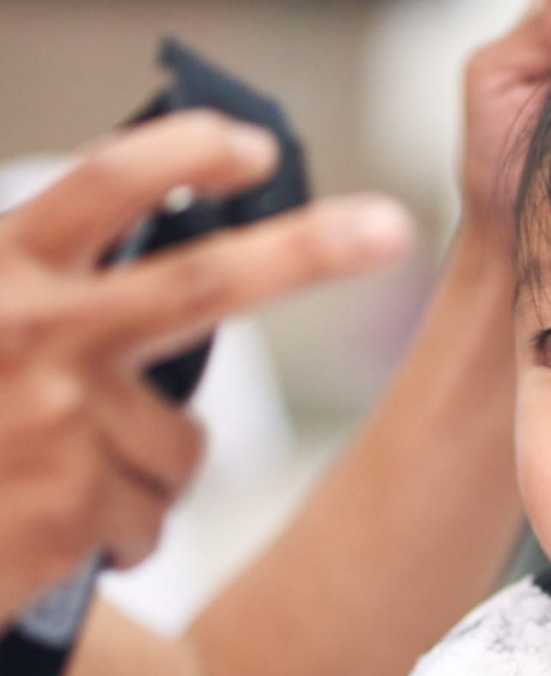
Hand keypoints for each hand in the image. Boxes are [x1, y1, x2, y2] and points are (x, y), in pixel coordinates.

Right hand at [0, 110, 411, 624]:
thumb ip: (54, 277)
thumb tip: (167, 227)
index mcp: (5, 267)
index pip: (105, 184)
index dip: (186, 155)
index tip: (256, 146)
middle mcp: (34, 330)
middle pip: (202, 281)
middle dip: (309, 252)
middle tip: (387, 227)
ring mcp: (57, 420)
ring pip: (182, 444)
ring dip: (143, 469)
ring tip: (53, 479)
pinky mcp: (73, 508)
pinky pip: (150, 514)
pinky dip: (118, 528)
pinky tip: (46, 526)